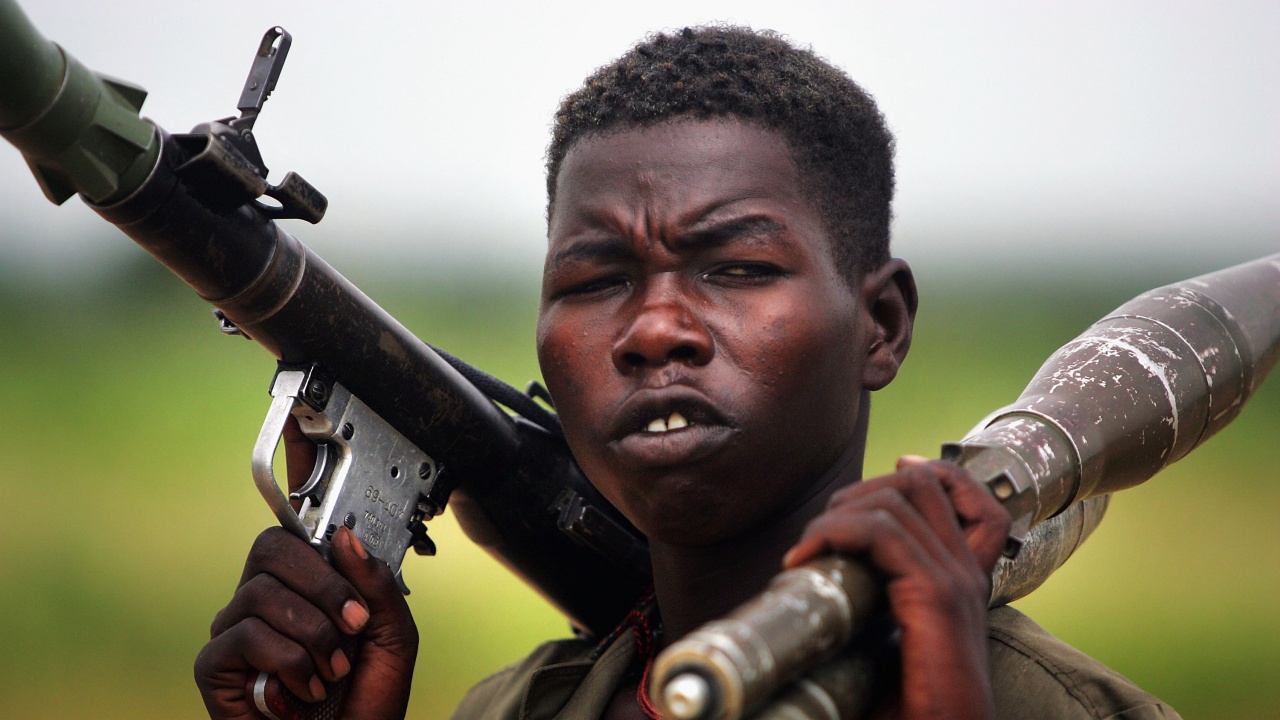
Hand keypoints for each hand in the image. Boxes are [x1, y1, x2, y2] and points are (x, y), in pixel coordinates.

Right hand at [194, 417, 418, 719]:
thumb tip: (344, 537)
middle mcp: (270, 593)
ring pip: (263, 590)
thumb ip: (376, 586)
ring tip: (330, 670)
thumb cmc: (365, 702)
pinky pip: (245, 632)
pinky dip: (287, 662)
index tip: (306, 423)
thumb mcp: (392, 637)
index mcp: (313, 580)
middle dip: (322, 585)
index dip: (297, 468)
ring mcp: (239, 625)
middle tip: (350, 627)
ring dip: (312, 635)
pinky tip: (300, 688)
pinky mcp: (215, 662)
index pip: (296, 517)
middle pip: (273, 544)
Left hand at [783, 457, 1010, 719]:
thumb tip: (823, 574)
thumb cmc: (911, 708)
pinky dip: (833, 533)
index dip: (932, 474)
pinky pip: (882, 531)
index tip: (886, 476)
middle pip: (924, 483)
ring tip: (805, 552)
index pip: (976, 501)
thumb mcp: (894, 644)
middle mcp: (968, 576)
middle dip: (859, 493)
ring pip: (899, 498)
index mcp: (964, 585)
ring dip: (838, 513)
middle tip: (819, 535)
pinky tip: (803, 561)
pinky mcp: (936, 598)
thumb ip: (880, 604)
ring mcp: (957, 583)